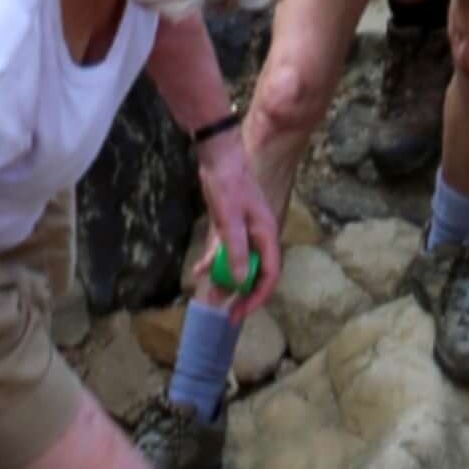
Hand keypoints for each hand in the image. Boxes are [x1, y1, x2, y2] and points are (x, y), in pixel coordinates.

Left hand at [187, 136, 280, 315]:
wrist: (218, 155)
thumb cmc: (228, 184)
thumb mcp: (229, 218)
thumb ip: (236, 250)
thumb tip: (242, 282)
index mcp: (266, 234)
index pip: (270, 275)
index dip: (257, 297)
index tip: (239, 313)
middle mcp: (259, 236)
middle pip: (255, 273)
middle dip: (240, 293)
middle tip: (225, 313)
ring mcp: (246, 232)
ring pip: (239, 265)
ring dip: (224, 279)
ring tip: (206, 293)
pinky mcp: (232, 227)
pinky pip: (226, 252)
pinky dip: (214, 261)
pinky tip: (199, 270)